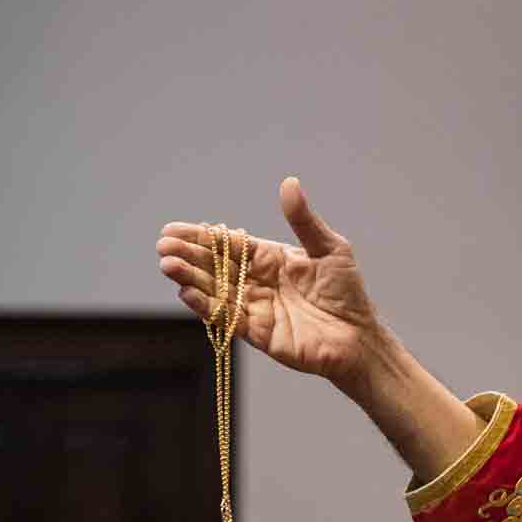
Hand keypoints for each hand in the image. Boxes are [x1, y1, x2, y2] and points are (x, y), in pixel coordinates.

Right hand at [157, 178, 387, 391]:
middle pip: (216, 266)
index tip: (174, 229)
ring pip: (215, 291)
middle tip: (163, 247)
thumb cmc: (347, 293)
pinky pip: (227, 318)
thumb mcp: (329, 249)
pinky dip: (207, 306)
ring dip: (191, 279)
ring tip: (168, 266)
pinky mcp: (258, 334)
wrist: (358, 337)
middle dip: (189, 256)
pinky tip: (187, 292)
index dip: (203, 237)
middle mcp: (257, 282)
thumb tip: (288, 184)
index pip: (229, 245)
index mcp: (270, 258)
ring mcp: (255, 308)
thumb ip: (304, 221)